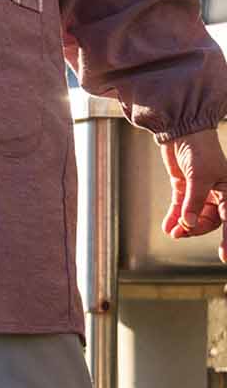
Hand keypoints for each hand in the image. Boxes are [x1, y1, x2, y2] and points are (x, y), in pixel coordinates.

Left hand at [159, 128, 226, 261]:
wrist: (180, 131)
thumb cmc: (198, 150)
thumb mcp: (198, 177)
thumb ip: (193, 202)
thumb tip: (189, 224)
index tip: (224, 256)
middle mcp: (217, 193)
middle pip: (209, 221)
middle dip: (195, 230)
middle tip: (182, 234)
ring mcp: (200, 192)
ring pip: (194, 218)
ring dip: (184, 226)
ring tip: (173, 232)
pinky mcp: (184, 189)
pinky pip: (180, 210)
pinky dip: (174, 219)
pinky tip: (167, 228)